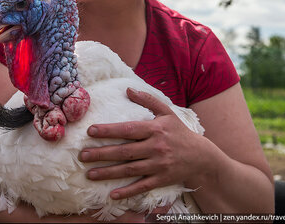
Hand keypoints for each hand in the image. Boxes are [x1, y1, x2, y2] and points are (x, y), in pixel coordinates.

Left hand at [78, 88, 205, 199]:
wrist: (201, 156)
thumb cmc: (179, 132)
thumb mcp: (167, 112)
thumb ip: (147, 100)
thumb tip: (127, 89)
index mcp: (155, 129)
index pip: (128, 130)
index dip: (109, 130)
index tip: (91, 131)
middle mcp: (156, 147)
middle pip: (125, 151)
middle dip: (102, 154)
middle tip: (83, 155)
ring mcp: (159, 165)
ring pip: (130, 170)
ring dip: (109, 173)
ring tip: (90, 174)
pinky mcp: (162, 179)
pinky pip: (142, 186)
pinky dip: (128, 191)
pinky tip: (112, 194)